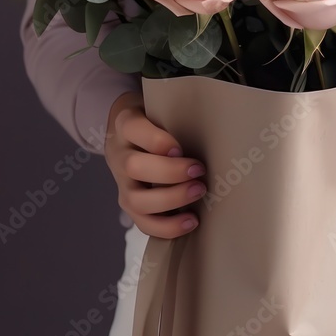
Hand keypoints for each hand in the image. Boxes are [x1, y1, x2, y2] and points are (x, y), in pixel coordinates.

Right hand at [104, 91, 206, 238]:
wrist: (127, 135)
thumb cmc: (155, 121)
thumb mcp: (160, 109)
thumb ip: (177, 117)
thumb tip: (215, 131)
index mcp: (126, 125)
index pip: (133, 129)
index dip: (157, 141)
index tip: (181, 148)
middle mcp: (119, 155)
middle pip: (133, 167)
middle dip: (169, 173)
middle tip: (198, 171)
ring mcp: (122, 184)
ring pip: (135, 200)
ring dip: (171, 200)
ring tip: (198, 192)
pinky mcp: (130, 205)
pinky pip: (143, 223)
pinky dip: (168, 227)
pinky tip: (191, 220)